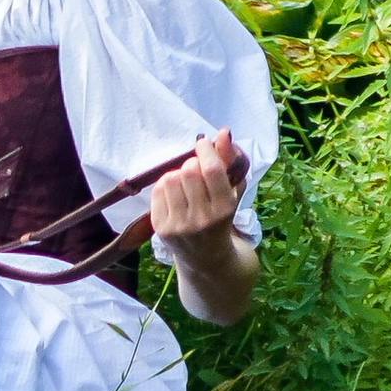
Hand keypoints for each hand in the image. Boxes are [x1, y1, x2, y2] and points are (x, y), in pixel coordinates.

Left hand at [148, 130, 245, 248]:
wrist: (207, 258)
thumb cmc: (222, 217)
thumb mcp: (232, 192)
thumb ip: (229, 161)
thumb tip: (223, 132)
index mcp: (224, 209)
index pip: (211, 170)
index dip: (205, 149)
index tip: (203, 143)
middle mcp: (202, 219)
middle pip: (189, 171)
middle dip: (192, 162)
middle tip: (197, 168)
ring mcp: (179, 225)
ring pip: (170, 179)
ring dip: (178, 173)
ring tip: (186, 183)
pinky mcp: (161, 228)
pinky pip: (157, 191)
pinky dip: (166, 185)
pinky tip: (175, 193)